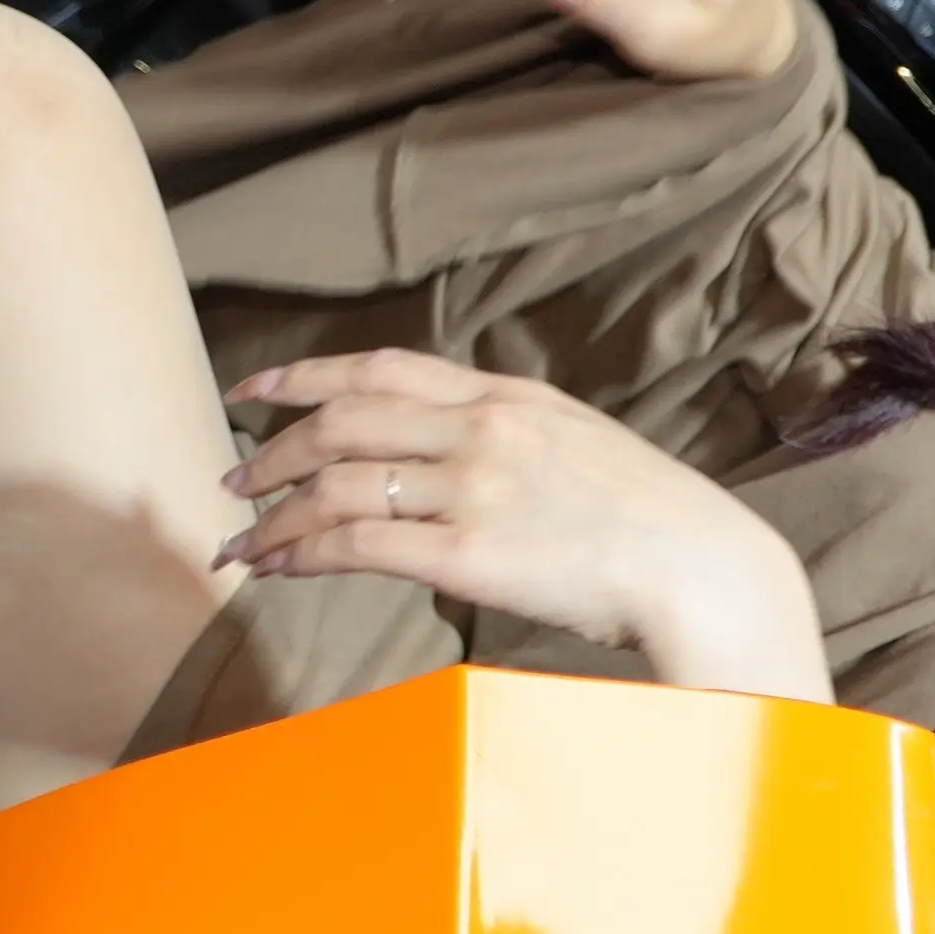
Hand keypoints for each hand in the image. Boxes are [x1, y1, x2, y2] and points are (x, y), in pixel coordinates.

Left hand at [215, 349, 831, 699]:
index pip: (381, 367)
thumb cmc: (647, 519)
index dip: (304, 375)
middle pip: (344, 419)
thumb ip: (508, 431)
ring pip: (337, 484)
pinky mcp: (470, 553)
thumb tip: (446, 444)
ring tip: (241, 540)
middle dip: (272, 448)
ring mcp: (474, 488)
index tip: (252, 390)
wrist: (702, 567)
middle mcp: (482, 429)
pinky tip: (281, 567)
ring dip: (274, 512)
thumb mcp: (577, 440)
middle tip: (232, 479)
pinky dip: (304, 553)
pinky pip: (358, 544)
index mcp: (506, 395)